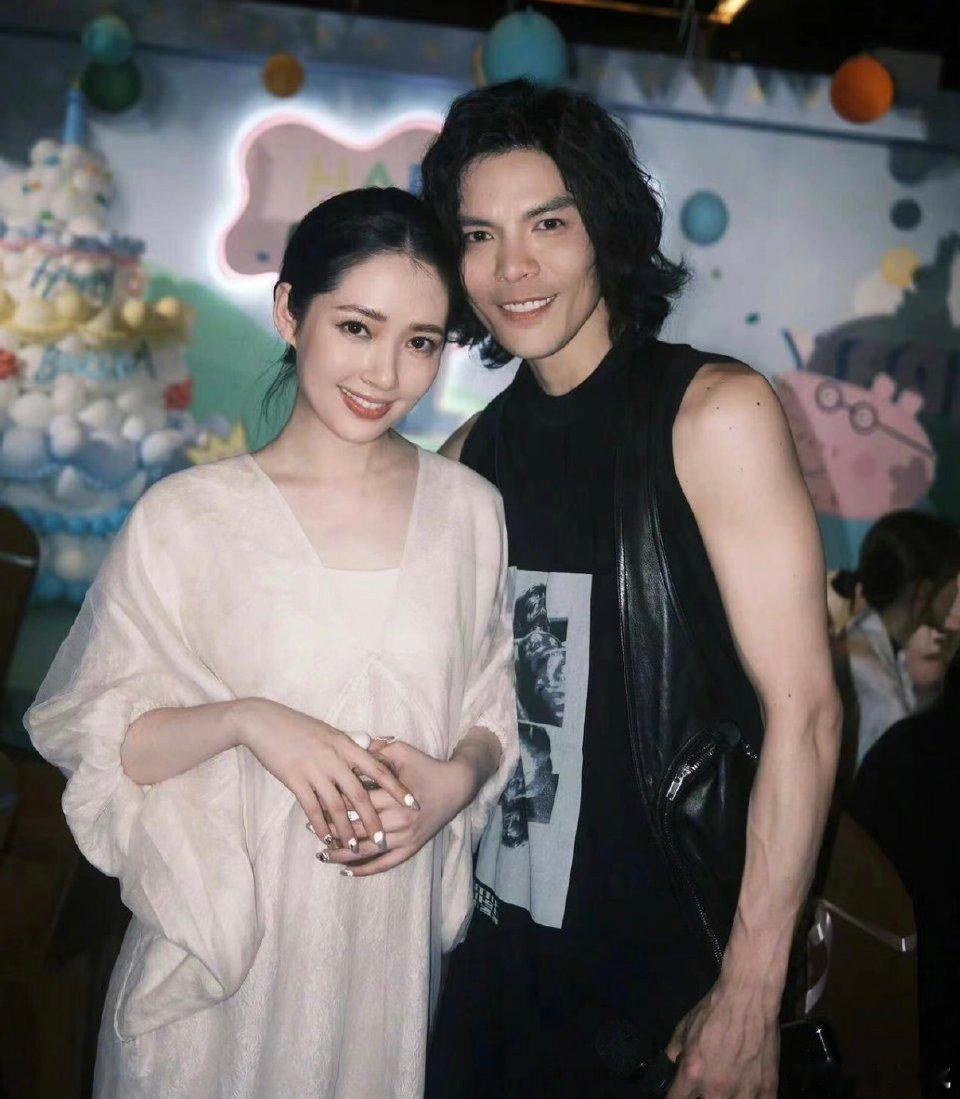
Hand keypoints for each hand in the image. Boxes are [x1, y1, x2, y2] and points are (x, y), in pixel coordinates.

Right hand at [238, 700, 415, 850]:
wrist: (264, 722)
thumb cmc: (297, 727)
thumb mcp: (329, 733)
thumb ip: (346, 749)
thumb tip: (365, 760)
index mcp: (346, 745)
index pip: (378, 769)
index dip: (397, 788)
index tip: (412, 802)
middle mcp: (334, 758)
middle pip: (360, 794)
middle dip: (373, 820)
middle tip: (383, 840)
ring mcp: (314, 769)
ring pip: (336, 806)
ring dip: (346, 829)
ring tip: (355, 848)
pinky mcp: (295, 779)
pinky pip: (311, 807)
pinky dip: (320, 825)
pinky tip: (326, 838)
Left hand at [322, 740, 476, 876]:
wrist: (456, 786)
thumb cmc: (426, 766)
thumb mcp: (402, 751)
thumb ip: (376, 751)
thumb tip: (350, 748)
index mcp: (394, 796)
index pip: (356, 803)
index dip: (333, 804)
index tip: (314, 803)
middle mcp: (399, 820)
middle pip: (358, 828)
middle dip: (332, 829)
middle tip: (310, 828)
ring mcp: (406, 837)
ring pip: (368, 851)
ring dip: (343, 854)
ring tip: (321, 854)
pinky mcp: (411, 848)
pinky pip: (385, 865)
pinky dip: (365, 870)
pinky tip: (345, 872)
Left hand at [665, 978, 778, 1097]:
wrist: (747, 998)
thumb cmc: (714, 1011)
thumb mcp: (684, 1027)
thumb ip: (675, 1052)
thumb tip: (674, 1065)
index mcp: (693, 1074)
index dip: (676, 1096)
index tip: (680, 1092)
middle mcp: (717, 1090)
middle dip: (701, 1096)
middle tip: (706, 1084)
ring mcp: (744, 1093)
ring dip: (728, 1098)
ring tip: (728, 1086)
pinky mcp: (768, 1090)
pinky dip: (752, 1097)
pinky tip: (748, 1089)